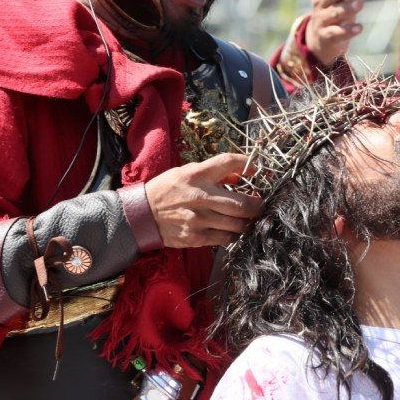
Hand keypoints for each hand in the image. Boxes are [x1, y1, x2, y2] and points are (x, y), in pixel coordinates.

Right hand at [144, 153, 262, 248]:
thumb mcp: (185, 173)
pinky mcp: (195, 237)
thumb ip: (212, 173)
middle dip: (257, 205)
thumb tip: (239, 175)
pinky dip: (234, 234)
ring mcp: (198, 219)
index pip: (228, 162)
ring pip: (237, 224)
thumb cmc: (166, 191)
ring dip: (247, 221)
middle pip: (242, 203)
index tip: (255, 170)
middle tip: (259, 204)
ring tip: (247, 218)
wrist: (140, 215)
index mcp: (196, 175)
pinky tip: (232, 229)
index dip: (247, 164)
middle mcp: (200, 196)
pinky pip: (225, 238)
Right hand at [305, 0, 363, 66]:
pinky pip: (337, 34)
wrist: (322, 39)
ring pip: (335, 13)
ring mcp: (324, 20)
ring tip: (360, 4)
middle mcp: (322, 3)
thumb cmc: (336, 2)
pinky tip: (359, 28)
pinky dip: (347, 31)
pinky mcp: (329, 37)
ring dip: (347, 9)